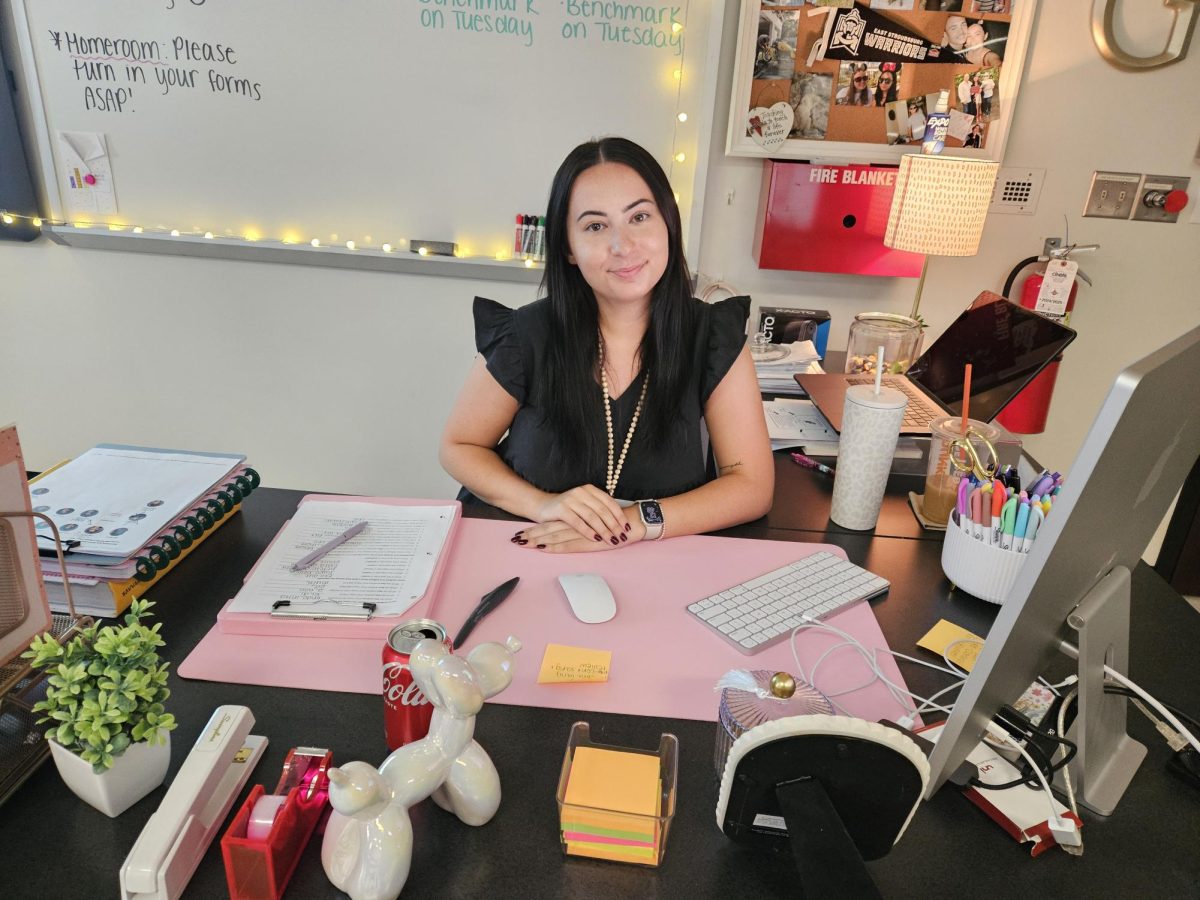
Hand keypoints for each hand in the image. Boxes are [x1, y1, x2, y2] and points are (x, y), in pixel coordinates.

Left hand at [513, 510, 645, 552]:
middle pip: (550, 529)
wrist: (633, 523)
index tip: (522, 532)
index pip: (553, 524)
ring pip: (555, 536)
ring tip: (523, 543)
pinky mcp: (588, 541)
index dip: (537, 529)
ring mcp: (581, 533)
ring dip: (538, 539)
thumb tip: (572, 532)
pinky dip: (554, 546)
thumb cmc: (616, 525)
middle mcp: (576, 525)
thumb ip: (583, 527)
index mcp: (577, 520)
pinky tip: (543, 547)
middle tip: (515, 539)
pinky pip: (568, 544)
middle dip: (532, 534)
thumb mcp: (596, 525)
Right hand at [530, 485, 628, 545]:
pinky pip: (578, 522)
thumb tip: (619, 521)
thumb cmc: (567, 508)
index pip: (609, 502)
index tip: (627, 527)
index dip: (619, 515)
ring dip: (603, 529)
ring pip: (592, 516)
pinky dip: (588, 531)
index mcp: (590, 490)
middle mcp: (582, 492)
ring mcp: (571, 499)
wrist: (542, 506)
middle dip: (614, 525)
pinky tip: (595, 539)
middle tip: (621, 536)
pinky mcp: (561, 509)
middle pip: (602, 510)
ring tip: (611, 540)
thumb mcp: (584, 505)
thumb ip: (598, 508)